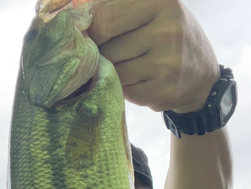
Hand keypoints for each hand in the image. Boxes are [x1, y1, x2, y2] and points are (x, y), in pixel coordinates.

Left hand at [88, 0, 218, 112]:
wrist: (202, 78)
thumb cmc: (167, 38)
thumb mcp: (150, 11)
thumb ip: (114, 9)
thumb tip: (73, 9)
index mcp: (161, 2)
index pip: (104, 19)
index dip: (89, 31)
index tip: (87, 37)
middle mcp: (167, 31)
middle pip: (106, 48)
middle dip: (102, 54)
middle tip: (112, 54)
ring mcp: (166, 65)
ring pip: (113, 72)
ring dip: (114, 73)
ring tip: (132, 67)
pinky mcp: (163, 92)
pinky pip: (124, 91)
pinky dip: (125, 88)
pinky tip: (141, 82)